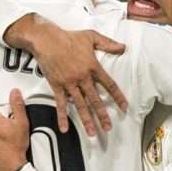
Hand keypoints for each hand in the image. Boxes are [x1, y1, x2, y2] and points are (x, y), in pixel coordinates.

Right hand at [6, 14, 127, 135]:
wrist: (47, 40)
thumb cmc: (69, 37)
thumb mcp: (91, 37)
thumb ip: (108, 43)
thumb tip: (123, 47)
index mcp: (93, 67)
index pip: (109, 85)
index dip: (118, 97)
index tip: (124, 107)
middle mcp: (83, 78)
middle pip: (95, 100)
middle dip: (103, 115)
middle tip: (108, 128)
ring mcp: (69, 83)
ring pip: (80, 105)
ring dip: (86, 120)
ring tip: (92, 133)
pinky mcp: (57, 86)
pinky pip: (61, 104)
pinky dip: (62, 117)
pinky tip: (64, 129)